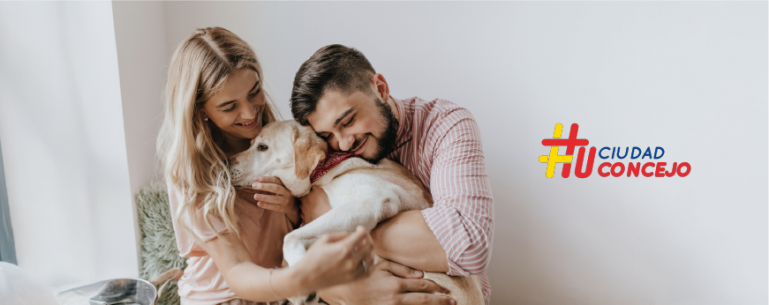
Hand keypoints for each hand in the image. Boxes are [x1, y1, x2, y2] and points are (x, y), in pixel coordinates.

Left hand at [241, 176, 299, 224]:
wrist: (292, 206)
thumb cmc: (281, 194)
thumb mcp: (278, 188)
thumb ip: (269, 185)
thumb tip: (256, 183)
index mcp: (284, 184)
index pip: (275, 180)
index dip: (265, 179)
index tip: (255, 178)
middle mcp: (286, 192)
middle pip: (275, 188)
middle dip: (264, 186)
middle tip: (253, 186)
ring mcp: (284, 201)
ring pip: (274, 198)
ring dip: (264, 197)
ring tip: (255, 196)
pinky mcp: (282, 208)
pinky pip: (273, 207)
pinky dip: (266, 205)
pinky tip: (259, 203)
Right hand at [294, 226, 375, 293]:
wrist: (306, 278)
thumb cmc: (313, 257)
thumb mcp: (324, 239)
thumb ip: (341, 234)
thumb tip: (352, 235)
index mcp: (344, 248)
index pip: (363, 235)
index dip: (362, 229)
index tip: (358, 228)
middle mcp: (351, 260)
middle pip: (370, 245)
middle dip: (367, 238)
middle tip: (361, 237)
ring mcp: (353, 271)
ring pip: (371, 258)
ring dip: (369, 251)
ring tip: (362, 248)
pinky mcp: (352, 279)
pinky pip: (368, 271)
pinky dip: (369, 264)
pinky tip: (364, 260)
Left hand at [299, 186, 331, 222]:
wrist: (322, 215)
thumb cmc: (320, 201)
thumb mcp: (319, 190)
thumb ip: (314, 187)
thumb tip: (312, 186)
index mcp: (303, 198)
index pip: (300, 195)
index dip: (303, 194)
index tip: (306, 194)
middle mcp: (302, 206)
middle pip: (301, 203)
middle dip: (304, 202)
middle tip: (309, 201)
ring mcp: (303, 214)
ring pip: (302, 211)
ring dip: (305, 209)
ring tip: (310, 209)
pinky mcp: (306, 220)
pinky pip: (306, 218)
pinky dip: (308, 216)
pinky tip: (311, 215)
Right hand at [320, 260, 454, 304]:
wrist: (346, 293)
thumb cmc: (365, 277)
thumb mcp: (382, 267)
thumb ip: (402, 268)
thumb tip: (421, 274)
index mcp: (396, 284)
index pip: (423, 286)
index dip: (437, 288)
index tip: (446, 290)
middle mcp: (396, 299)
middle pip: (425, 300)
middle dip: (441, 301)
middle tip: (453, 302)